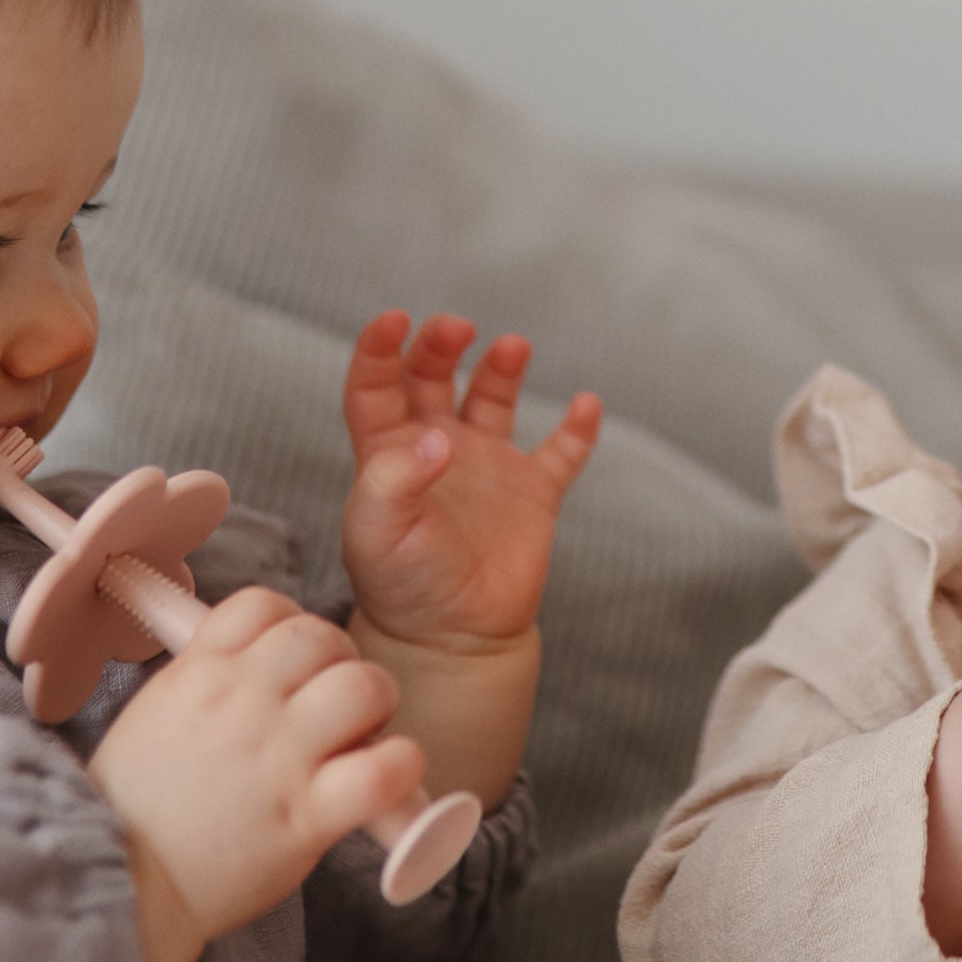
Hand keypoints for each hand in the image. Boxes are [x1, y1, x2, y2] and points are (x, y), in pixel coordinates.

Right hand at [90, 587, 424, 961]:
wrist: (116, 889)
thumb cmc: (136, 811)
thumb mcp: (154, 719)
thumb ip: (206, 683)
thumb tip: (256, 664)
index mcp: (198, 675)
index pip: (264, 604)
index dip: (292, 624)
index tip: (294, 664)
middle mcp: (241, 703)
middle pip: (322, 636)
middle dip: (342, 663)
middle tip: (337, 707)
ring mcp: (277, 758)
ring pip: (365, 687)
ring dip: (377, 708)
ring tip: (359, 740)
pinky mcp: (307, 817)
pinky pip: (385, 770)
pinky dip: (400, 769)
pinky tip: (382, 782)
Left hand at [340, 312, 601, 652]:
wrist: (452, 640)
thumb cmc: (402, 589)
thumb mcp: (376, 534)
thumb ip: (395, 479)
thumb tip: (438, 435)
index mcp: (387, 454)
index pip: (376, 386)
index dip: (380, 349)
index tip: (395, 321)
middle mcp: (436, 451)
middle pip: (432, 378)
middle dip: (441, 346)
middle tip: (456, 328)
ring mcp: (487, 470)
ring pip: (493, 401)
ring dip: (501, 369)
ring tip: (512, 346)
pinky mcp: (532, 496)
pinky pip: (561, 454)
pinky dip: (577, 429)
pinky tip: (585, 405)